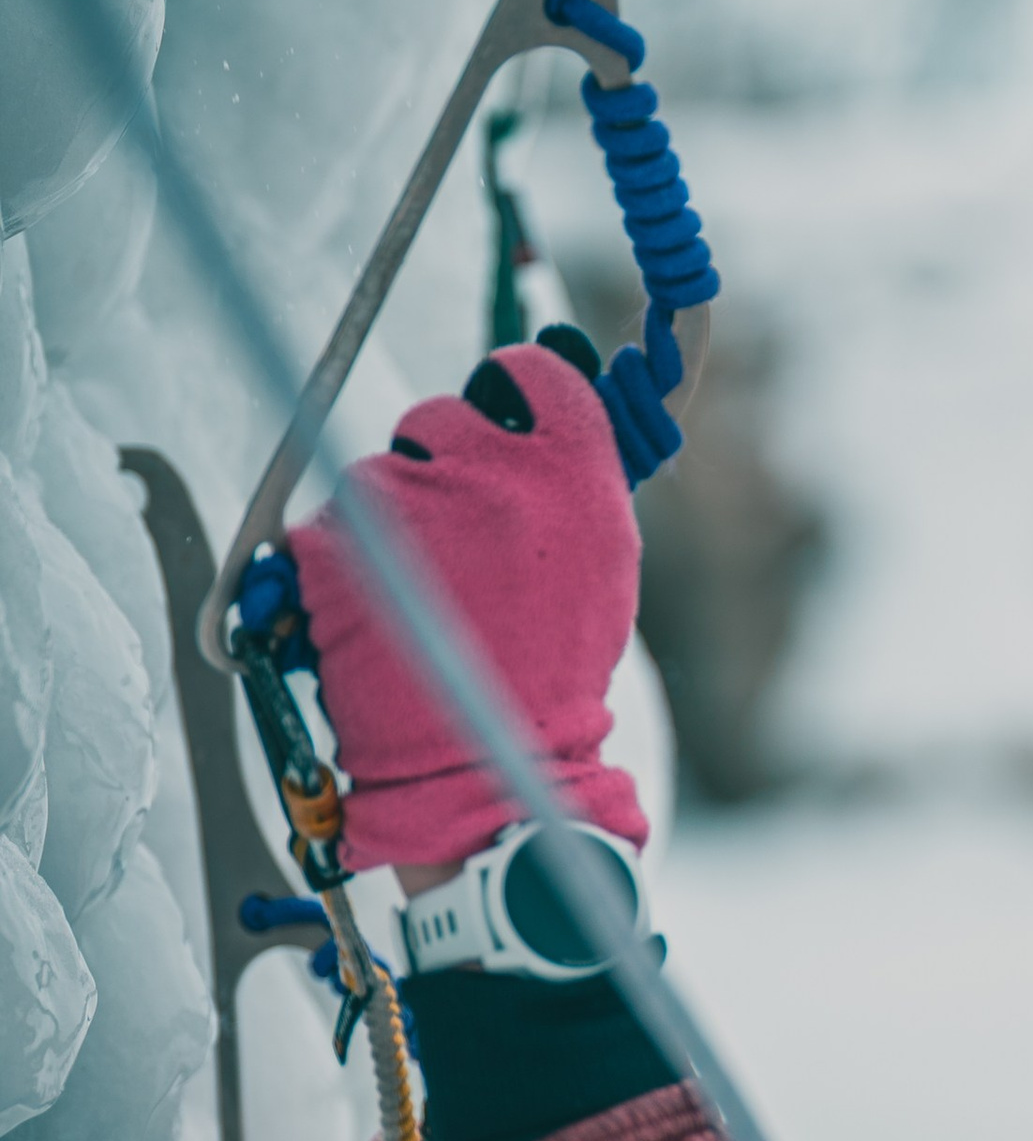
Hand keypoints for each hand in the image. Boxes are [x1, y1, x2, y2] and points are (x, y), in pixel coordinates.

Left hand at [284, 344, 647, 875]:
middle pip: (437, 418)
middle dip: (434, 467)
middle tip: (449, 543)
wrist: (492, 766)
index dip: (507, 388)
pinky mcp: (339, 540)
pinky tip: (375, 619)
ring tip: (417, 600)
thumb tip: (527, 422)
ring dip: (383, 526)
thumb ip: (567, 485)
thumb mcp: (599, 566)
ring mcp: (412, 501)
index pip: (531, 374)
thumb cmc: (551, 677)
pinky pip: (325, 529)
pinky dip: (336, 569)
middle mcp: (495, 470)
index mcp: (574, 470)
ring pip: (374, 477)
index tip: (493, 413)